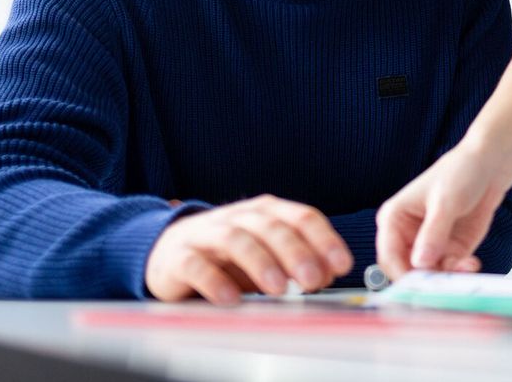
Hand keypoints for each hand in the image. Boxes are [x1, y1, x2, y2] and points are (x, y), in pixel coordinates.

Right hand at [145, 194, 352, 304]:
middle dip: (296, 253)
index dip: (324, 239)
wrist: (168, 251)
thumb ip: (297, 261)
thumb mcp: (266, 253)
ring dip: (260, 263)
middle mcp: (238, 217)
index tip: (342, 265)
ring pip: (235, 240)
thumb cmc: (227, 255)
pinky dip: (214, 281)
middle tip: (314, 280)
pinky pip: (196, 265)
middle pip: (270, 227)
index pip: (301, 217)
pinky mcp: (179, 258)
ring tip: (279, 289)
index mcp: (265, 212)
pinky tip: (231, 299)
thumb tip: (328, 273)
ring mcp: (206, 235)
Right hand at [375, 141, 511, 278]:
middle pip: (407, 271)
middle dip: (426, 280)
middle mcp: (408, 236)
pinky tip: (471, 263)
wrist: (489, 168)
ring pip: (430, 275)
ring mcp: (430, 246)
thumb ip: (433, 233)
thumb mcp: (445, 202)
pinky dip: (460, 272)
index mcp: (394, 219)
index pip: (388, 256)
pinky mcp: (450, 251)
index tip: (417, 287)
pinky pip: (450, 272)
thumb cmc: (460, 173)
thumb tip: (420, 263)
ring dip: (447, 278)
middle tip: (444, 284)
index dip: (400, 274)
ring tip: (465, 267)